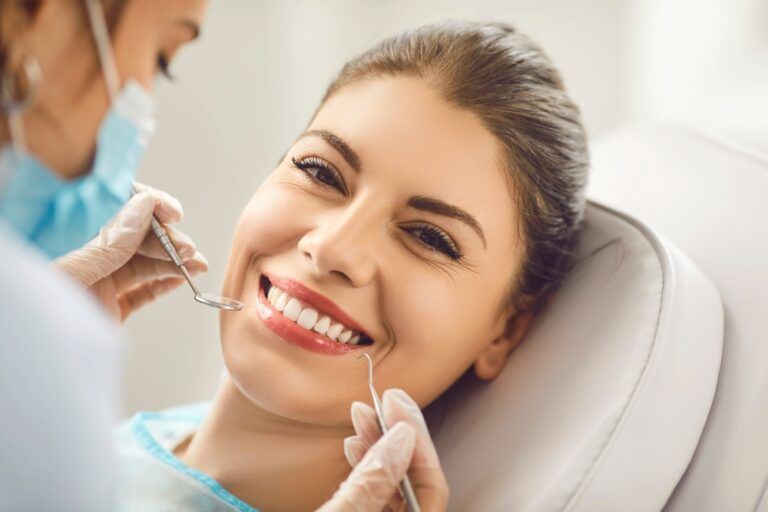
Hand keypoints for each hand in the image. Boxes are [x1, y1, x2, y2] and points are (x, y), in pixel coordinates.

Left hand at [54, 182, 207, 320]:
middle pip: (137, 241)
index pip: (117, 214)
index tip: (171, 211)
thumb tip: (143, 208)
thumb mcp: (74, 276)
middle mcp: (91, 264)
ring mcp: (102, 288)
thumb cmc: (41, 322)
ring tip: (198, 265)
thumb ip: (109, 246)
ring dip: (174, 262)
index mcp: (76, 248)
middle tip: (189, 251)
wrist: (39, 370)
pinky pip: (143, 293)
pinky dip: (164, 284)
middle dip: (167, 241)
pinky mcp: (112, 312)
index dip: (147, 207)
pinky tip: (182, 279)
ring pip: (145, 266)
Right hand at [318, 388, 449, 511]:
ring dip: (377, 445)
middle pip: (413, 479)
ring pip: (392, 484)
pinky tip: (354, 445)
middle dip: (397, 435)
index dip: (416, 438)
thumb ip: (373, 480)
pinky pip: (375, 493)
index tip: (396, 403)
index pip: (431, 483)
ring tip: (362, 413)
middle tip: (388, 398)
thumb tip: (401, 436)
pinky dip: (365, 467)